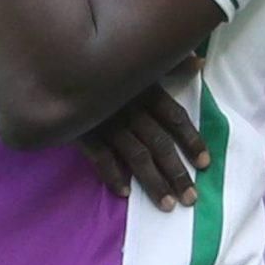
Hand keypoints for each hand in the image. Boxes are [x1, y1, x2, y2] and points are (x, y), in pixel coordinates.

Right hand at [78, 55, 209, 211]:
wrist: (60, 67)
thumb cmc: (103, 63)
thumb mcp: (137, 60)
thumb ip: (170, 64)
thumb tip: (200, 61)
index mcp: (146, 90)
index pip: (176, 118)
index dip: (192, 141)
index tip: (205, 164)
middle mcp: (131, 107)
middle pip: (159, 142)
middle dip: (177, 172)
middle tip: (191, 198)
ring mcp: (107, 121)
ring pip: (135, 155)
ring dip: (152, 181)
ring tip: (166, 204)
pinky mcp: (84, 131)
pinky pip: (100, 157)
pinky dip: (112, 175)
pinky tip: (125, 193)